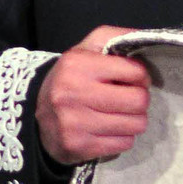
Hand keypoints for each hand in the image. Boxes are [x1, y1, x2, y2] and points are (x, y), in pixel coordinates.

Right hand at [36, 25, 150, 163]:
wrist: (35, 114)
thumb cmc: (70, 79)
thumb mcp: (86, 49)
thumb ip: (115, 37)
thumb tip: (147, 40)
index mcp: (78, 65)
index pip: (135, 72)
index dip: (141, 76)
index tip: (132, 79)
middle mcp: (73, 94)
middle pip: (139, 101)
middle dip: (140, 100)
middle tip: (128, 99)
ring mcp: (75, 123)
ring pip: (136, 124)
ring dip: (134, 120)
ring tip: (118, 114)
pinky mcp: (79, 146)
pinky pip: (124, 143)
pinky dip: (122, 137)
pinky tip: (109, 129)